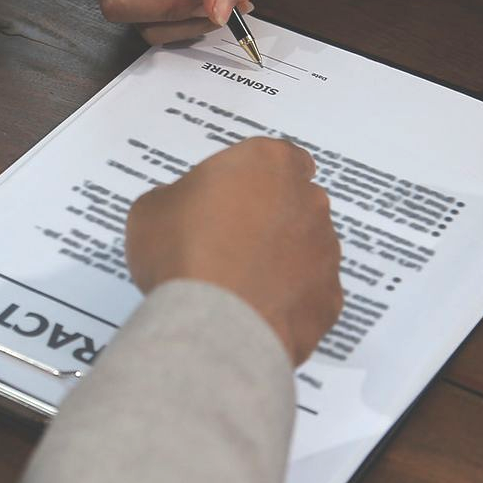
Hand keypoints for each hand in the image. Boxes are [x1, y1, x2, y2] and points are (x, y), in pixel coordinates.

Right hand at [97, 0, 259, 44]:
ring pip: (139, 23)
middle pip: (121, 2)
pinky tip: (213, 8)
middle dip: (175, 9)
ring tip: (225, 5)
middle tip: (218, 1)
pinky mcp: (138, 3)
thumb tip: (220, 10)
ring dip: (186, 24)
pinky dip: (189, 28)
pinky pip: (155, 30)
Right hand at [126, 138, 342, 363]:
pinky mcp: (329, 300)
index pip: (281, 159)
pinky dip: (291, 302)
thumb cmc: (181, 254)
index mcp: (268, 163)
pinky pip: (312, 295)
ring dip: (285, 261)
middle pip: (298, 203)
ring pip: (310, 250)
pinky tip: (259, 312)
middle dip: (273, 220)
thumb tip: (187, 213)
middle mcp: (309, 201)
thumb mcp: (153, 209)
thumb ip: (181, 199)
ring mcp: (326, 252)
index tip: (237, 198)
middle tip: (232, 243)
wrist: (212, 324)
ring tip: (242, 285)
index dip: (260, 179)